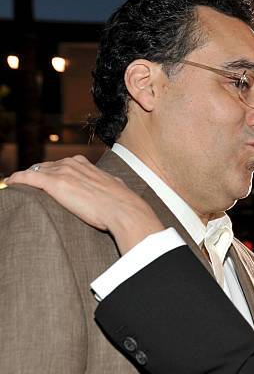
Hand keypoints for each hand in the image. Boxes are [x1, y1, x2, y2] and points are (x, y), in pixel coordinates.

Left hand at [5, 156, 163, 253]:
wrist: (123, 209)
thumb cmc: (122, 202)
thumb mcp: (115, 187)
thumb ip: (108, 183)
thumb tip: (114, 186)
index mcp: (85, 165)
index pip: (61, 165)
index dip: (51, 172)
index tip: (45, 179)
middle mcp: (72, 164)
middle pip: (45, 167)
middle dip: (36, 175)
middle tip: (27, 185)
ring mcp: (63, 172)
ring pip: (35, 172)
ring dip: (25, 179)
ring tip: (15, 185)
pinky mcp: (54, 183)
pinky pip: (28, 178)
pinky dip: (16, 180)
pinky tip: (9, 183)